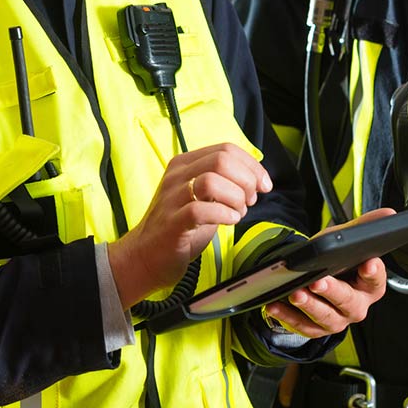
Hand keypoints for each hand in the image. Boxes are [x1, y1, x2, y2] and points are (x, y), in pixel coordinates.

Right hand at [108, 143, 271, 308]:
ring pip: (212, 180)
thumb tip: (255, 180)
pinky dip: (224, 214)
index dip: (252, 165)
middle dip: (246, 180)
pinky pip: (201, 209)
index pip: (226, 149)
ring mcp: (172, 198)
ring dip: (236, 197)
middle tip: (250, 200)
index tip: (263, 184)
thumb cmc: (178, 227)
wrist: (144, 257)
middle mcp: (177, 176)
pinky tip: (229, 221)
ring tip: (238, 212)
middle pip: (221, 160)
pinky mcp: (172, 222)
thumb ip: (223, 184)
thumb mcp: (201, 197)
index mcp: (185, 164)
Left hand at [261, 208, 392, 337]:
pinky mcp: (317, 329)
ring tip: (295, 293)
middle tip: (318, 280)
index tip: (367, 263)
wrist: (317, 280)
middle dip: (332, 291)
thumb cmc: (336, 262)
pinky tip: (275, 305)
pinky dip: (287, 316)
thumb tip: (389, 213)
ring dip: (309, 305)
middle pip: (348, 302)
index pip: (376, 280)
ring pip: (325, 317)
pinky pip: (302, 326)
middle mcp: (356, 306)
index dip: (372, 272)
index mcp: (370, 286)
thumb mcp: (346, 241)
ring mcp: (337, 320)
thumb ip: (364, 227)